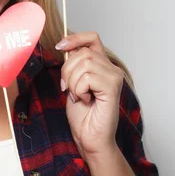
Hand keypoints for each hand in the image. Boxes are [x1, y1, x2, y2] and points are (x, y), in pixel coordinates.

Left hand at [56, 31, 123, 158]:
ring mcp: (114, 77)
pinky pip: (87, 78)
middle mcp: (112, 69)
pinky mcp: (112, 88)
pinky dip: (79, 90)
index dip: (75, 38)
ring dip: (72, 82)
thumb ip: (73, 65)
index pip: (92, 38)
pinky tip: (85, 100)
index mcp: (103, 66)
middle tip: (68, 89)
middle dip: (67, 70)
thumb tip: (65, 47)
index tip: (60, 46)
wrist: (90, 137)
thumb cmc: (82, 115)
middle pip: (82, 52)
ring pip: (84, 64)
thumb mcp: (72, 83)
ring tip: (78, 96)